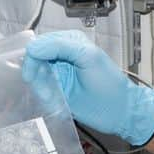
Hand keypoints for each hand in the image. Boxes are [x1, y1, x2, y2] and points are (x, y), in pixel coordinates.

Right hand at [23, 30, 153, 146]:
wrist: (119, 112)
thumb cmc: (110, 84)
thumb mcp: (87, 57)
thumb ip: (60, 46)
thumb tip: (33, 47)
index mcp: (70, 41)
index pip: (41, 43)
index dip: (34, 58)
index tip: (33, 74)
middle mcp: (61, 55)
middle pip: (34, 60)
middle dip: (37, 76)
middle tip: (46, 90)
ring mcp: (59, 73)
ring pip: (35, 77)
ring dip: (42, 89)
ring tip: (54, 97)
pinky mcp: (57, 90)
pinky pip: (41, 90)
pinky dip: (45, 97)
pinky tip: (56, 102)